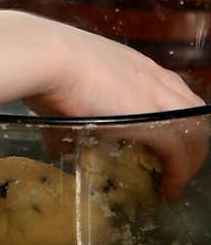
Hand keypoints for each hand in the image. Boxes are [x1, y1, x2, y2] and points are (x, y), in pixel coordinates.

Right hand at [26, 20, 207, 199]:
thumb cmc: (48, 65)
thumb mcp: (66, 88)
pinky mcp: (155, 120)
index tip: (163, 140)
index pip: (170, 91)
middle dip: (189, 139)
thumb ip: (68, 115)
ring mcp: (158, 97)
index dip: (172, 117)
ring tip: (175, 180)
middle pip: (192, 110)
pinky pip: (181, 153)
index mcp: (134, 66)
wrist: (49, 57)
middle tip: (174, 164)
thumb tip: (58, 145)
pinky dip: (180, 173)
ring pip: (196, 130)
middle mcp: (153, 77)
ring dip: (189, 158)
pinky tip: (169, 188)